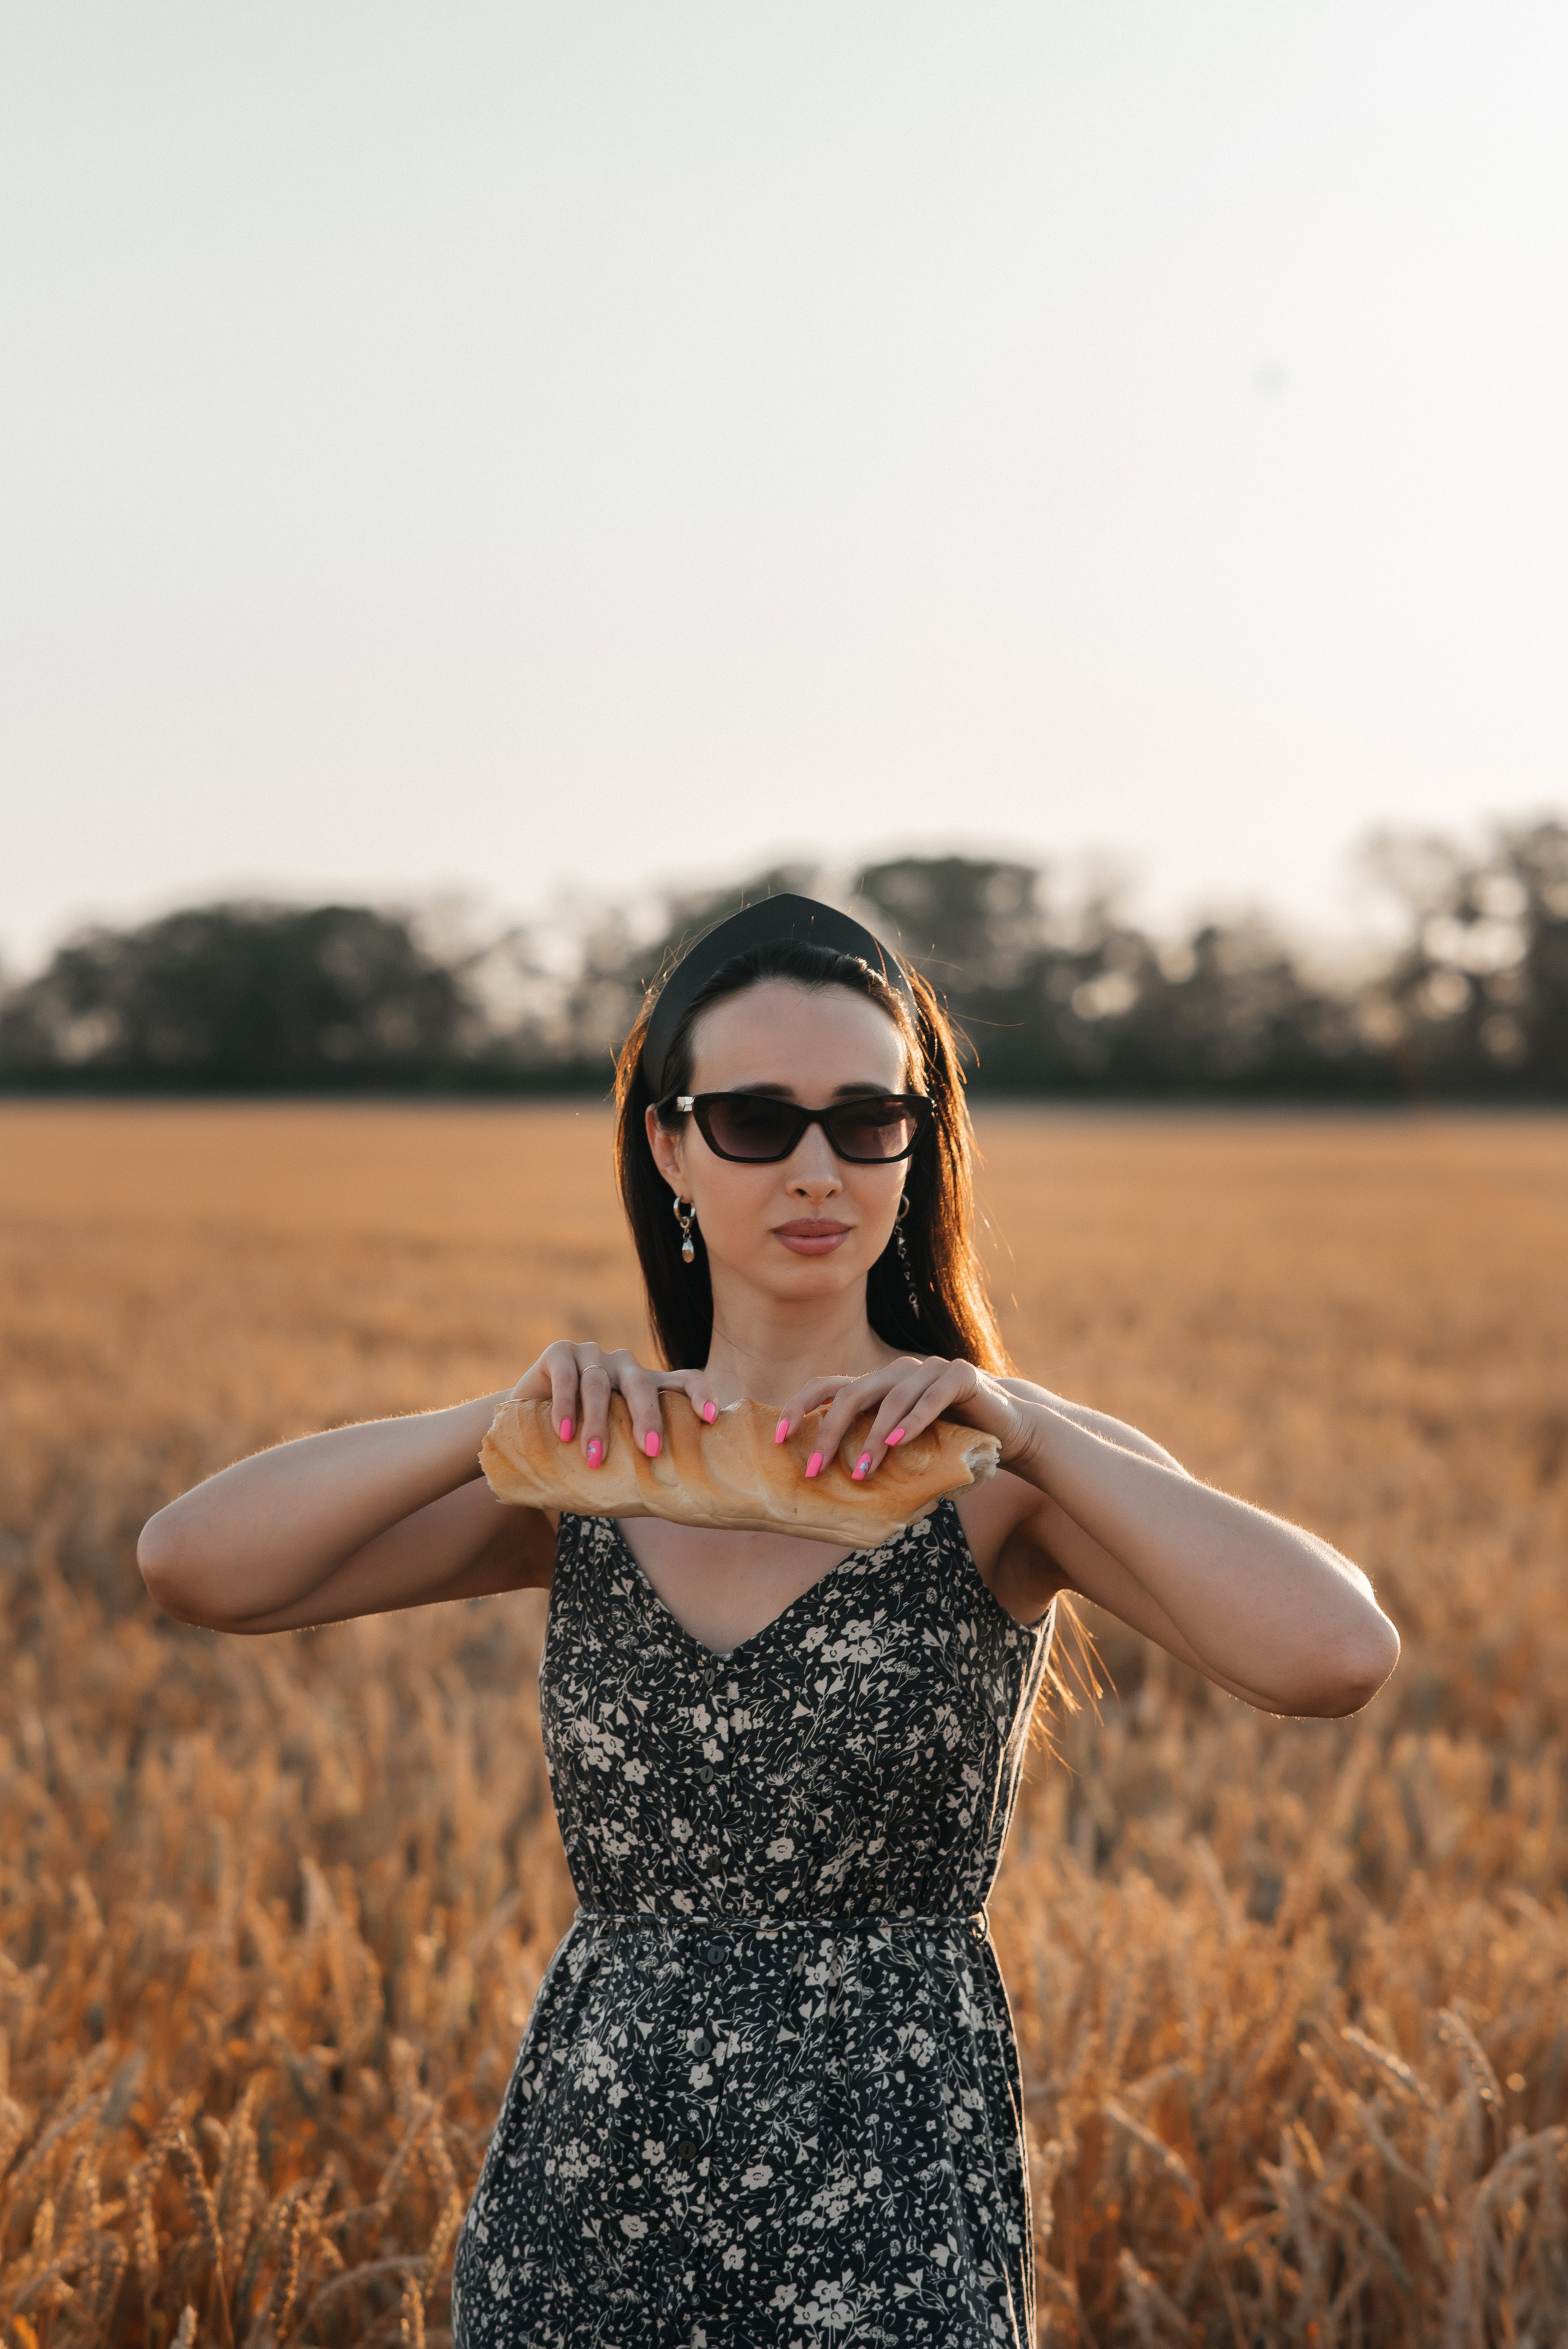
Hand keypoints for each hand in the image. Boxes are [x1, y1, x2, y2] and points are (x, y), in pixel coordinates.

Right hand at [509, 1342, 715, 1468]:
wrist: (522, 1425)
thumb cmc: (578, 1446)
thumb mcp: (611, 1450)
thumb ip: (634, 1464)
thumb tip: (669, 1507)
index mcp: (647, 1386)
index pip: (685, 1380)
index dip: (700, 1394)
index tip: (709, 1418)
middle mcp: (624, 1366)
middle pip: (642, 1385)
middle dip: (648, 1418)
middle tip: (650, 1450)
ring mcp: (592, 1355)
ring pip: (600, 1384)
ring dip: (597, 1423)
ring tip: (594, 1458)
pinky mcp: (559, 1352)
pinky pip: (566, 1376)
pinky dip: (565, 1405)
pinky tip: (563, 1432)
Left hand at [774, 1355, 1033, 1482]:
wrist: (1010, 1426)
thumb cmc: (953, 1440)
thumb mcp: (907, 1445)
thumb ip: (876, 1452)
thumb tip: (833, 1494)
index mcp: (878, 1385)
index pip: (827, 1388)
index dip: (798, 1407)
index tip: (777, 1438)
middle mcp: (897, 1371)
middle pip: (852, 1395)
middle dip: (828, 1433)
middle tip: (815, 1470)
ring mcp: (929, 1369)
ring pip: (891, 1398)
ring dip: (872, 1438)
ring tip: (861, 1470)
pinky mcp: (959, 1376)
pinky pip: (932, 1397)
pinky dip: (913, 1421)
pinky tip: (899, 1442)